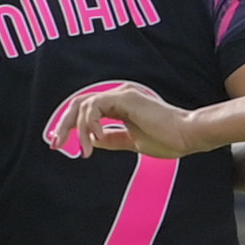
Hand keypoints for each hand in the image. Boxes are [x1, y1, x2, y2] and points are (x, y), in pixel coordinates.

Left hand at [52, 81, 194, 156]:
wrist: (188, 136)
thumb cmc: (169, 140)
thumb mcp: (132, 142)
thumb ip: (112, 139)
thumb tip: (92, 141)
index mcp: (121, 105)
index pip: (86, 110)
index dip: (69, 126)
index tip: (60, 144)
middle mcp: (119, 96)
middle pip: (78, 104)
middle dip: (64, 125)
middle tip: (55, 144)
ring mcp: (122, 94)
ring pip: (83, 105)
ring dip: (77, 129)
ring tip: (85, 150)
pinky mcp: (125, 98)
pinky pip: (95, 106)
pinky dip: (89, 122)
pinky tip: (95, 137)